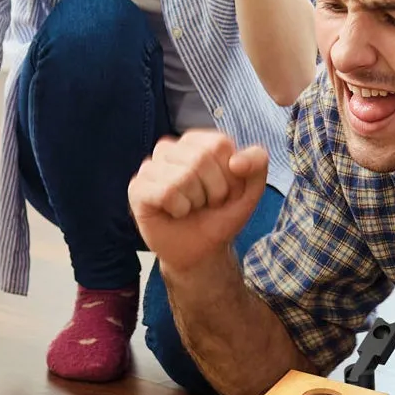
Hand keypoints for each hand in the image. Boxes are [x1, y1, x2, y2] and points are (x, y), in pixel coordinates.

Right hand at [128, 130, 268, 273]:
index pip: (219, 144)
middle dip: (213, 191)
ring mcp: (150, 168)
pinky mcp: (137, 189)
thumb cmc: (219, 217)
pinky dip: (179, 209)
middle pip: (200, 158)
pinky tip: (174, 213)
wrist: (200, 252)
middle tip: (206, 204)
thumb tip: (236, 161)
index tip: (224, 191)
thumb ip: (257, 165)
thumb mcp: (249, 191)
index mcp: (195, 142)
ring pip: (183, 177)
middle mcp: (169, 149)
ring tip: (190, 208)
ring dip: (195, 202)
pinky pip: (166, 192)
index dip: (228, 175)